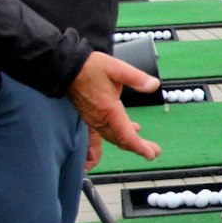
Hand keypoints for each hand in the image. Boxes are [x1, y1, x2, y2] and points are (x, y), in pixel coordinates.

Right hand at [68, 50, 160, 167]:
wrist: (66, 68)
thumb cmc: (91, 67)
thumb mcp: (117, 68)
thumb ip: (136, 78)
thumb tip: (154, 85)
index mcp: (108, 109)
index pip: (126, 135)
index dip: (139, 147)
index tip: (151, 155)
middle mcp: (100, 119)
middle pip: (121, 140)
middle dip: (138, 148)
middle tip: (155, 152)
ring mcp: (94, 119)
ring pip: (114, 137)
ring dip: (130, 142)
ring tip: (146, 146)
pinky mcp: (91, 116)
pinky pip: (107, 131)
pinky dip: (120, 134)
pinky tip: (132, 128)